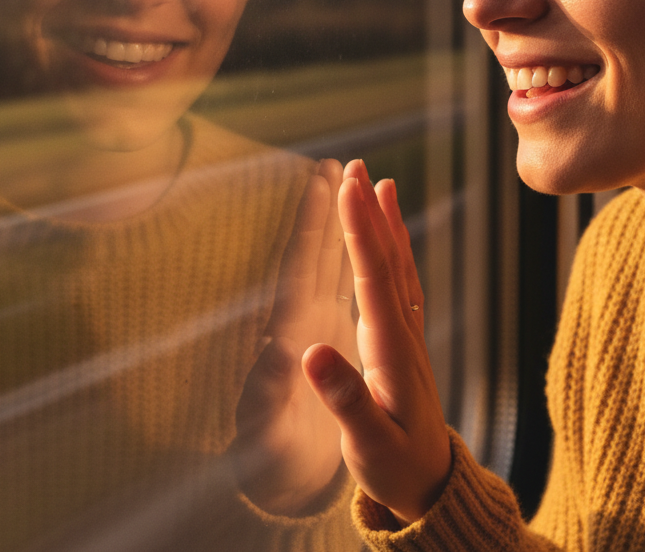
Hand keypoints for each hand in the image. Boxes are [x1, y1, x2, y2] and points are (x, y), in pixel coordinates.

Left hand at [232, 159, 358, 514]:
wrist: (278, 482)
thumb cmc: (274, 464)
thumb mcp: (271, 437)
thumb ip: (272, 395)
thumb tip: (285, 354)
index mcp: (290, 335)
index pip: (301, 266)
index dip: (313, 223)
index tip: (323, 182)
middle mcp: (301, 321)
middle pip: (315, 253)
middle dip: (326, 209)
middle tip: (338, 162)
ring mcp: (316, 328)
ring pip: (334, 264)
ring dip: (344, 225)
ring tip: (355, 186)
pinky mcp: (331, 340)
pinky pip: (350, 288)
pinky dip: (361, 259)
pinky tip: (373, 243)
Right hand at [301, 160, 451, 525]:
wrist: (432, 482)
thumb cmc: (395, 466)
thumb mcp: (367, 443)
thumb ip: (343, 399)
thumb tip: (309, 353)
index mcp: (390, 349)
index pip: (374, 277)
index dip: (361, 231)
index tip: (348, 189)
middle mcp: (403, 331)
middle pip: (387, 259)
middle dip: (370, 211)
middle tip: (355, 167)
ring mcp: (408, 332)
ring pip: (398, 265)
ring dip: (386, 221)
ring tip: (379, 182)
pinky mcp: (406, 338)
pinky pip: (403, 280)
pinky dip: (396, 247)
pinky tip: (393, 231)